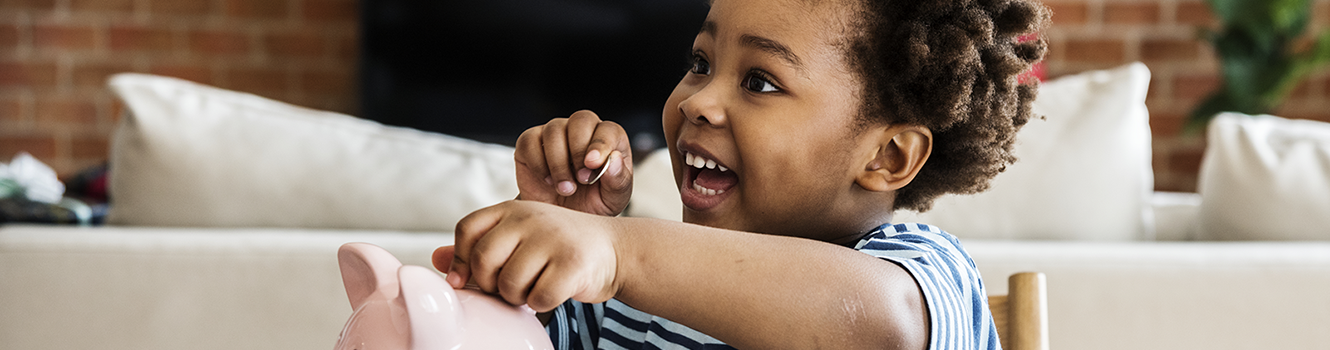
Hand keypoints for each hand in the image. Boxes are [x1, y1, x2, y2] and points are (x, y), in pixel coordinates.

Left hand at [433, 200, 621, 311]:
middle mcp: (531, 218)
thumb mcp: (520, 238)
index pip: (468, 230)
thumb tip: (436, 260)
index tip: (472, 278)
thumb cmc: (559, 248)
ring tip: (534, 287)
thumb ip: (480, 248)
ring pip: (509, 284)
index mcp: (513, 209)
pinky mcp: (572, 264)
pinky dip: (541, 304)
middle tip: (509, 287)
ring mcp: (553, 239)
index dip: (463, 259)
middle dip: (491, 284)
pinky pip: (538, 298)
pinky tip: (553, 292)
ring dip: (518, 297)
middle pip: (484, 260)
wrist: (616, 250)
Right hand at [514, 110, 632, 215]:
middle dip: (579, 150)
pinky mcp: (529, 144)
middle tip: (581, 180)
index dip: (601, 143)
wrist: (561, 220)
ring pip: (554, 130)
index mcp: (609, 141)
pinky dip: (538, 163)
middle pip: (581, 120)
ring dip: (559, 163)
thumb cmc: (591, 205)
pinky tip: (548, 181)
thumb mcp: (613, 199)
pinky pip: (529, 141)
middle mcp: (581, 132)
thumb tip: (615, 159)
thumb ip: (618, 180)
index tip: (593, 164)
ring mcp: (554, 135)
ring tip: (566, 188)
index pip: (607, 129)